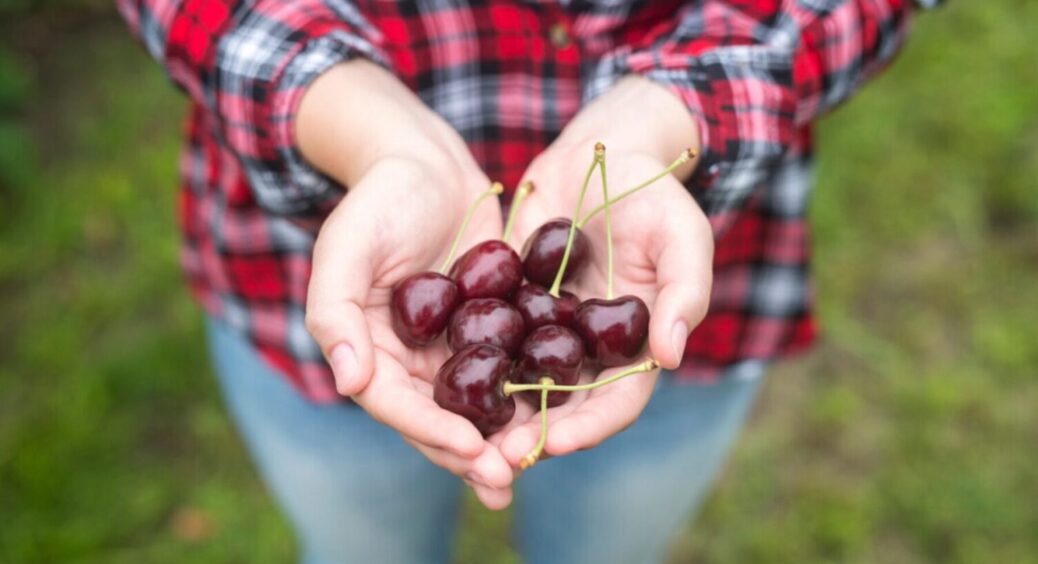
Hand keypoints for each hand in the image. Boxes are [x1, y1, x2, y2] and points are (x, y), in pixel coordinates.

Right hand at [297, 61, 513, 508]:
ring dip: (501, 438)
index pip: (395, 404)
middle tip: (505, 478)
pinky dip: (527, 396)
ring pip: (475, 405)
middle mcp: (408, 358)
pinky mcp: (489, 327)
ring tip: (532, 462)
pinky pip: (507, 369)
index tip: (470, 450)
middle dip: (469, 453)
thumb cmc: (380, 198)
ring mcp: (449, 346)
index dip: (430, 432)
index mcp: (368, 348)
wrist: (427, 161)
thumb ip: (336, 312)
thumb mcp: (346, 246)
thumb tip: (349, 382)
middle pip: (436, 418)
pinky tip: (557, 415)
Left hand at [500, 76, 712, 465]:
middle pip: (563, 408)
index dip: (589, 428)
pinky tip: (441, 381)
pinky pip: (491, 343)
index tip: (554, 442)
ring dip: (496, 414)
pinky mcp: (513, 306)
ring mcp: (549, 330)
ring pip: (522, 385)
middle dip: (532, 436)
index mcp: (636, 347)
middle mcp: (590, 349)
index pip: (617, 403)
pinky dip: (472, 366)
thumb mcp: (682, 236)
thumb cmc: (654, 193)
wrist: (601, 154)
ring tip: (464, 436)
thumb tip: (671, 356)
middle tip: (496, 458)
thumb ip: (684, 293)